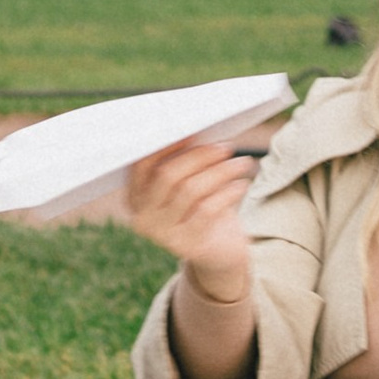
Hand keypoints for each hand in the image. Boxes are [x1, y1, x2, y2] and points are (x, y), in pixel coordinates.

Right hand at [123, 139, 258, 302]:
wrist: (219, 251)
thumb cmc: (203, 206)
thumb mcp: (190, 183)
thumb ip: (185, 161)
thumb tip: (199, 127)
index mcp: (135, 196)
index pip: (142, 165)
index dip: (166, 145)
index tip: (193, 129)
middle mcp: (142, 217)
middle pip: (168, 175)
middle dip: (200, 155)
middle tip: (226, 146)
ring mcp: (161, 234)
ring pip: (190, 190)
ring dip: (220, 171)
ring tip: (243, 162)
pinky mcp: (185, 246)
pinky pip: (207, 210)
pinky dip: (227, 192)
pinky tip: (242, 184)